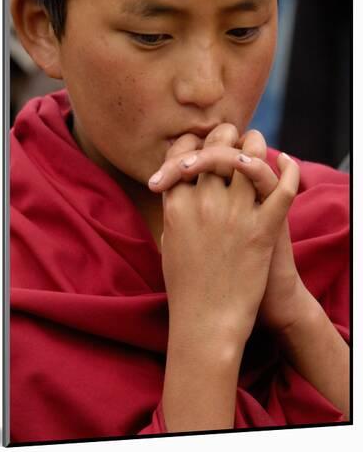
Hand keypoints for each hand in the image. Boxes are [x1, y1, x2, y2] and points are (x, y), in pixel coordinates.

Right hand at [156, 124, 293, 345]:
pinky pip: (282, 188)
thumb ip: (174, 209)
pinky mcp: (262, 230)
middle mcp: (202, 203)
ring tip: (258, 143)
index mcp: (174, 205)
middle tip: (234, 137)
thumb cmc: (184, 286)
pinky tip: (288, 161)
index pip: (181, 152)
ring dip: (255, 144)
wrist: (205, 322)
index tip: (203, 143)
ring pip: (250, 157)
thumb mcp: (168, 241)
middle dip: (225, 135)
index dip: (192, 141)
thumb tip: (180, 186)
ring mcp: (233, 215)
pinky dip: (289, 170)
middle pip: (216, 147)